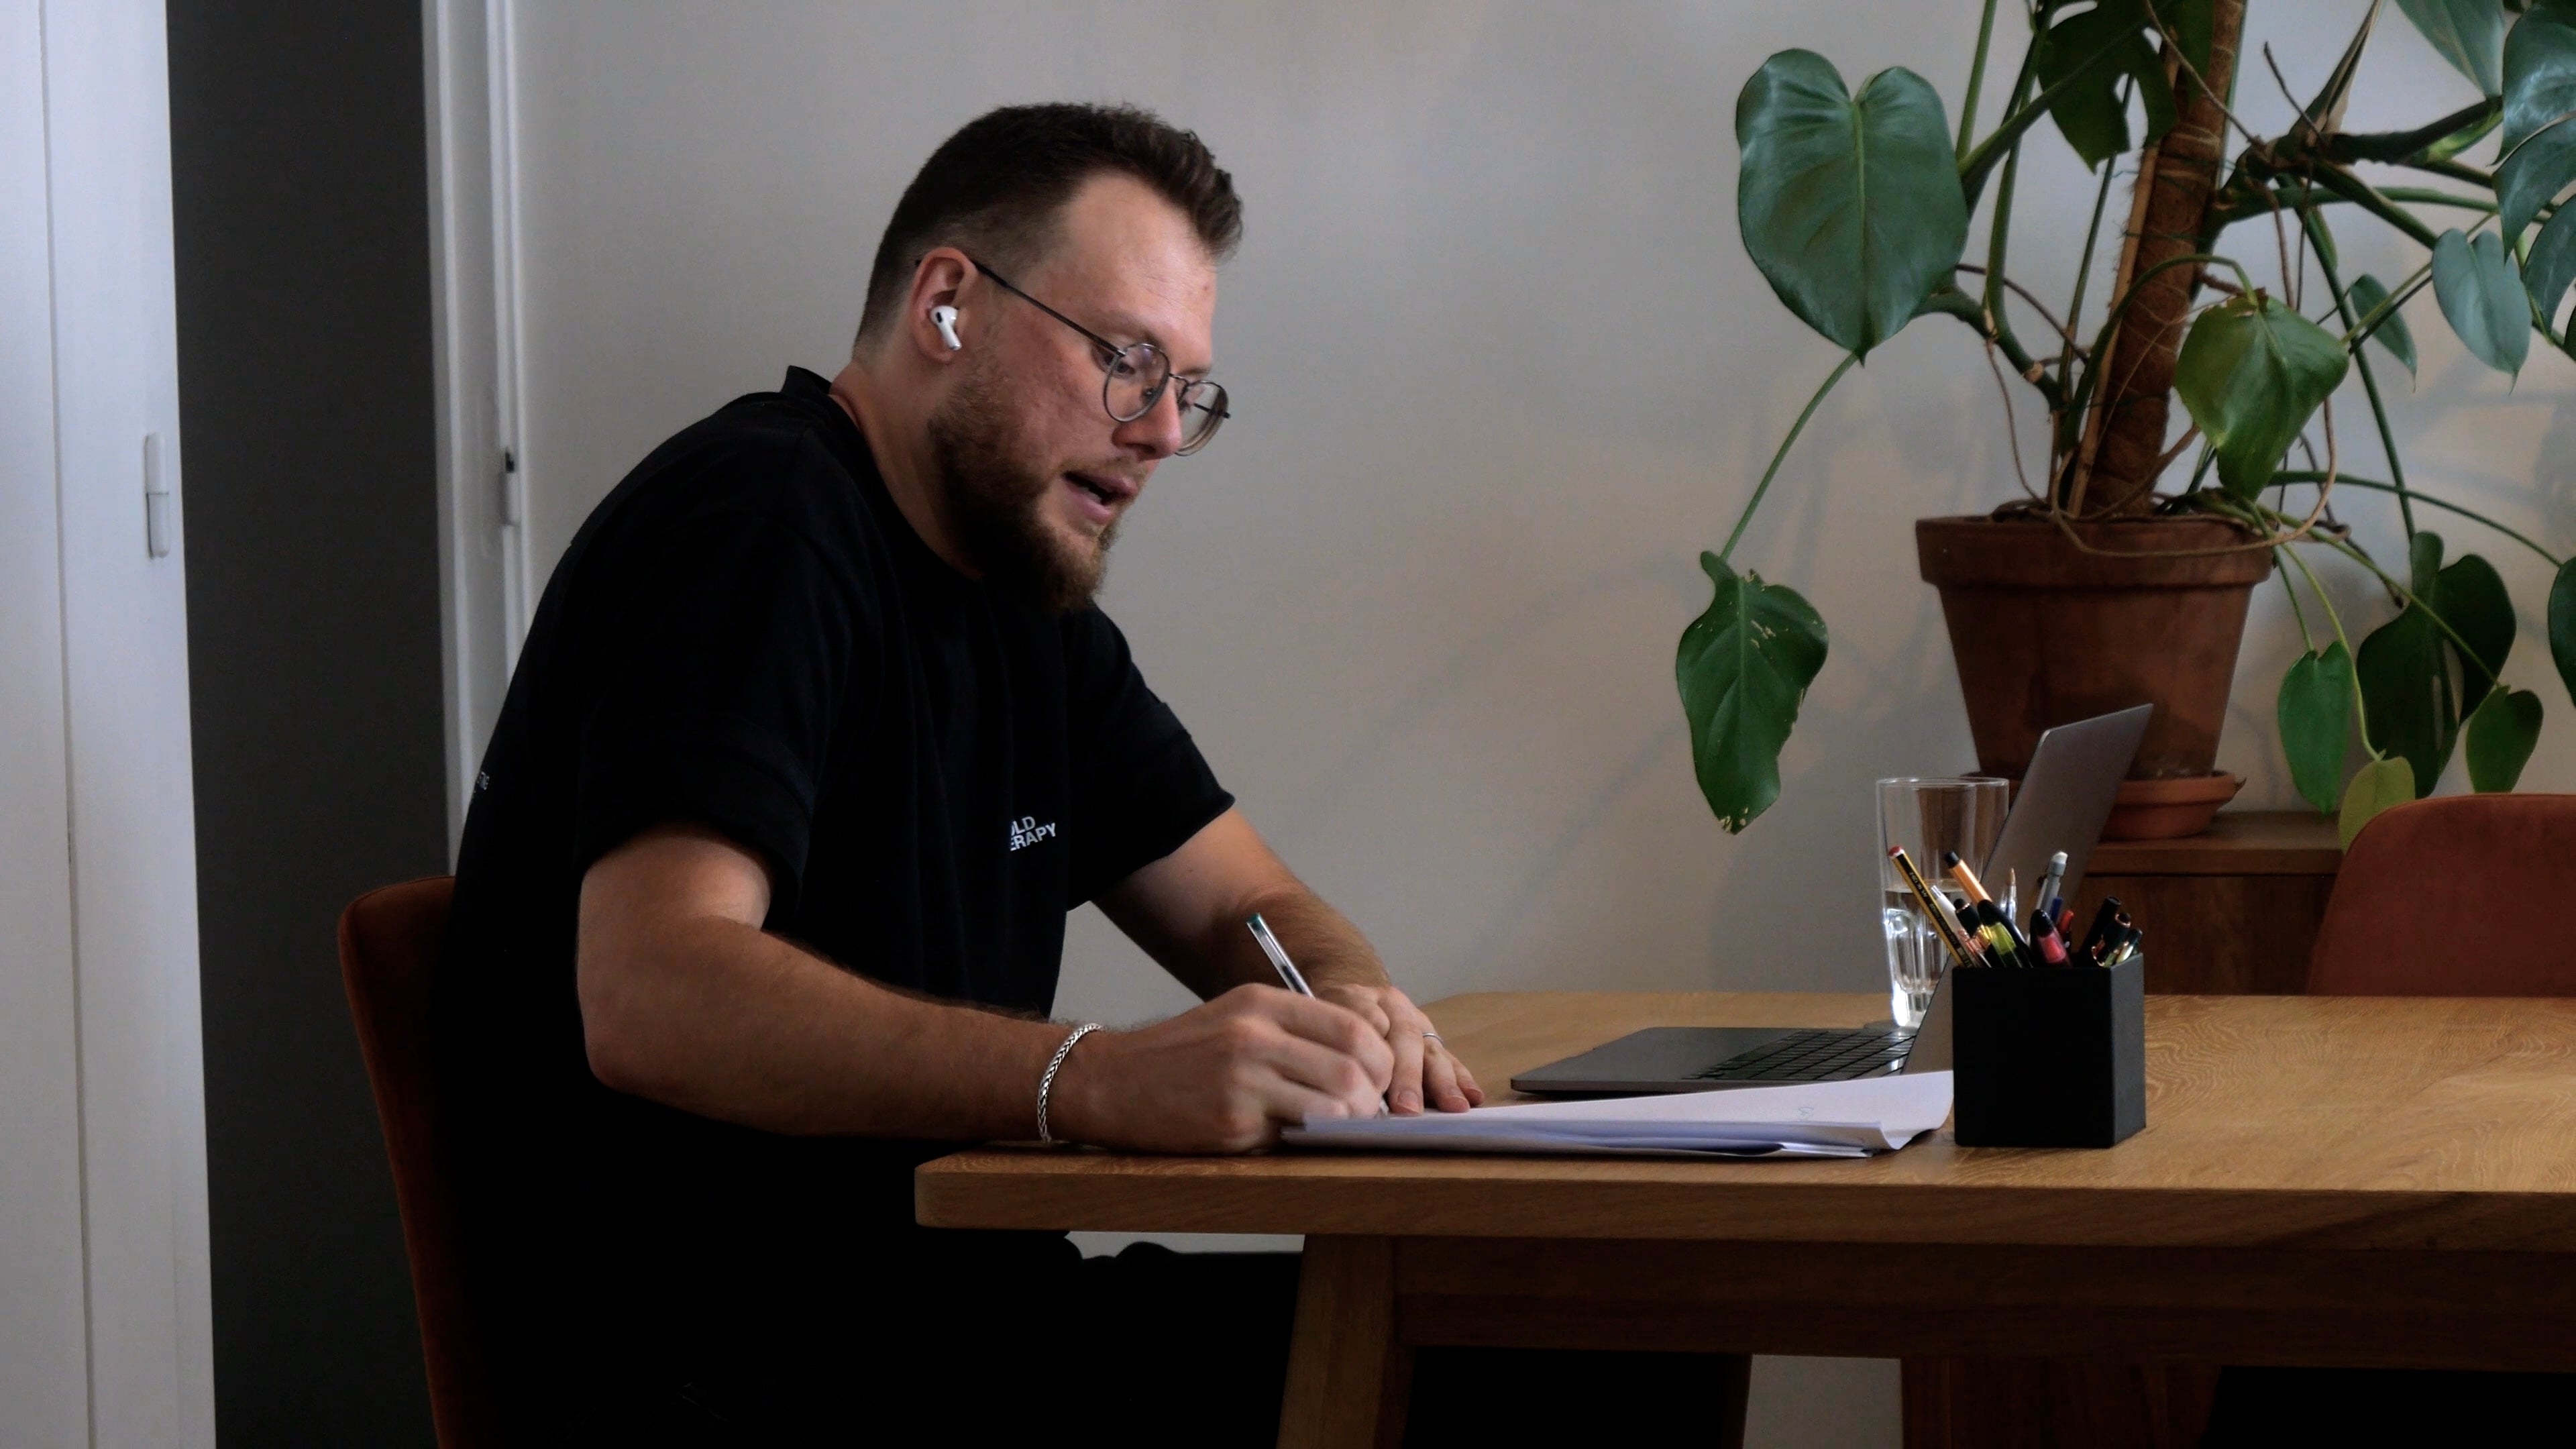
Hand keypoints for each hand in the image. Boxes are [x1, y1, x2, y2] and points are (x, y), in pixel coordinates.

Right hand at [1051, 984, 1393, 1152]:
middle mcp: (1255, 1035)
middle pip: (1351, 1068)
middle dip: (1371, 1098)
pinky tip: (1292, 1136)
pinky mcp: (1230, 1121)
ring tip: (1336, 1129)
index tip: (1378, 1080)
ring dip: (1346, 1124)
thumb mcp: (1236, 1017)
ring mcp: (1243, 1079)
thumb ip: (1293, 1031)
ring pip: (1332, 1106)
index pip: (1352, 1027)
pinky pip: (1293, 1134)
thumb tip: (1360, 1062)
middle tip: (1367, 1113)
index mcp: (1263, 1003)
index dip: (1379, 1059)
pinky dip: (1304, 1139)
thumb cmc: (1182, 1054)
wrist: (1111, 1081)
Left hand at [1314, 981, 1483, 1115]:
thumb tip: (1332, 1085)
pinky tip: (1472, 1095)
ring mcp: (1415, 1020)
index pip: (1364, 1021)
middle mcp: (1390, 1006)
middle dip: (1407, 1075)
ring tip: (1454, 1105)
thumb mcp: (1312, 1019)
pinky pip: (1448, 1058)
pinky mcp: (1432, 1037)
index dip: (1370, 1050)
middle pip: (1403, 1037)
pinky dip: (1461, 1078)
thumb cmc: (1324, 1017)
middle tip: (1408, 1108)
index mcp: (1354, 997)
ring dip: (1443, 1081)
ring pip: (1430, 1048)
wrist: (1349, 992)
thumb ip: (1321, 1041)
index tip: (1370, 1083)